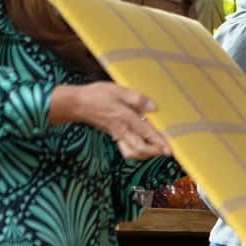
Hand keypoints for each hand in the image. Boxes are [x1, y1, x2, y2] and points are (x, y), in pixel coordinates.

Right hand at [50, 82, 171, 160]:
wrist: (76, 104)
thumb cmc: (97, 95)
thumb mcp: (118, 90)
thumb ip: (136, 99)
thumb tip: (153, 107)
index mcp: (125, 117)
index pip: (145, 132)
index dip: (158, 142)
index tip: (169, 150)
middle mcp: (122, 129)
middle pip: (139, 148)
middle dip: (153, 153)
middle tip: (166, 152)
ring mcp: (116, 134)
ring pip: (132, 152)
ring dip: (145, 154)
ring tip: (156, 150)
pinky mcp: (113, 135)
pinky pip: (125, 149)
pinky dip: (135, 151)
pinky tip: (143, 146)